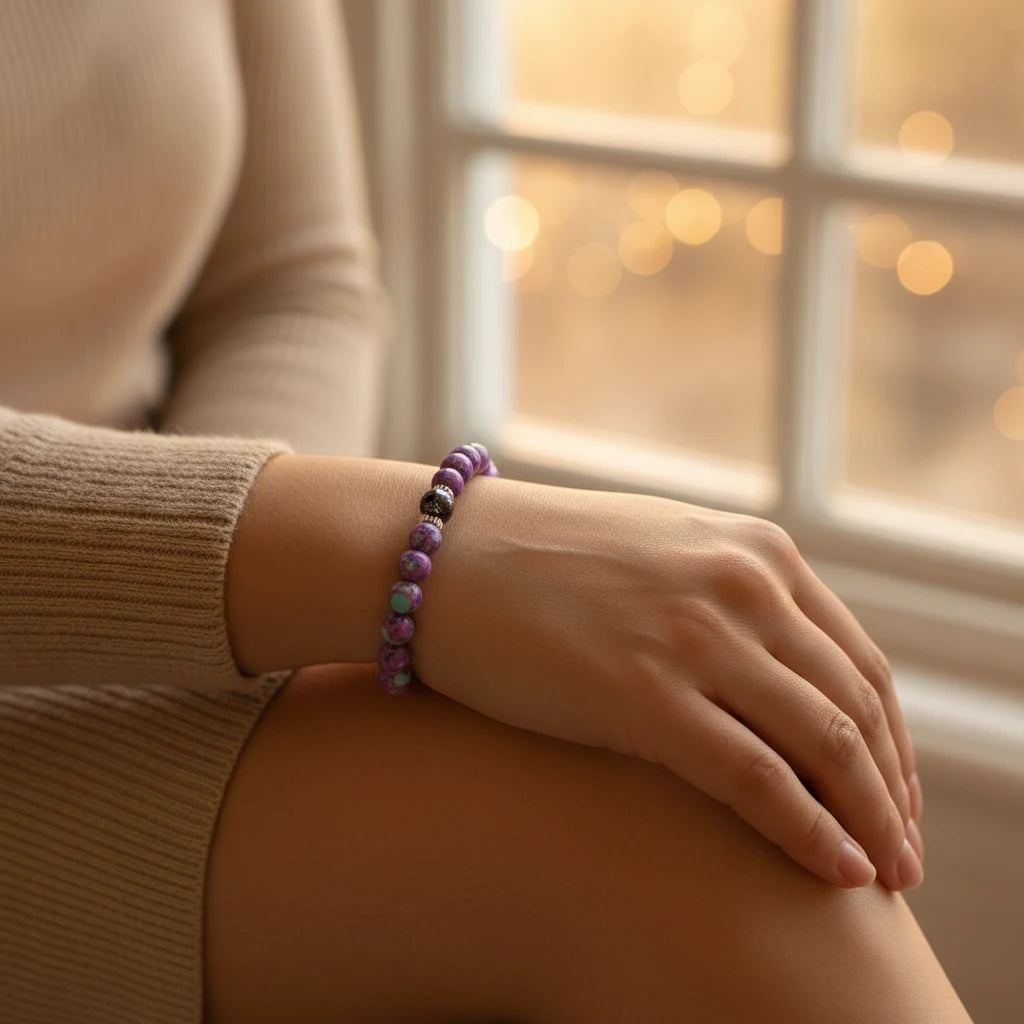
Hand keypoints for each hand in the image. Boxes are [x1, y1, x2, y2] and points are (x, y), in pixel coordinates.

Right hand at [414, 477, 922, 889]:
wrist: (439, 557)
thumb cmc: (538, 562)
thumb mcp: (659, 555)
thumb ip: (726, 595)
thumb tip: (772, 667)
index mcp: (753, 550)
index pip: (859, 659)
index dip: (891, 739)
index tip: (893, 793)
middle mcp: (742, 585)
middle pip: (856, 707)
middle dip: (891, 790)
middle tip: (903, 852)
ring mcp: (697, 636)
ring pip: (825, 746)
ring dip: (869, 820)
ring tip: (884, 876)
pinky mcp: (645, 694)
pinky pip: (759, 779)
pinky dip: (809, 832)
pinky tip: (835, 872)